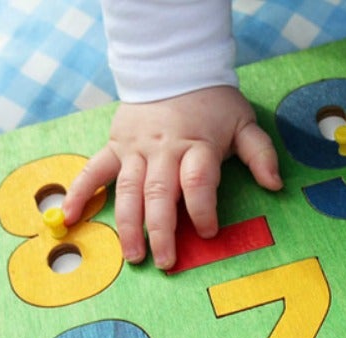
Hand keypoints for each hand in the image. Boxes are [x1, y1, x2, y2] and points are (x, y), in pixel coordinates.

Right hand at [62, 86, 282, 268]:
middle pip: (160, 194)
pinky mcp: (116, 145)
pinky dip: (80, 193)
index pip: (198, 182)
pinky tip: (70, 218)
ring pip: (128, 190)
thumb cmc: (213, 102)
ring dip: (128, 225)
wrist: (174, 68)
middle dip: (162, 231)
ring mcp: (136, 149)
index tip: (208, 233)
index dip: (203, 210)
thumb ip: (260, 154)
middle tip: (165, 262)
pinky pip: (94, 170)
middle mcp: (164, 150)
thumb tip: (275, 185)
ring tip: (133, 256)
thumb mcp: (244, 122)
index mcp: (197, 145)